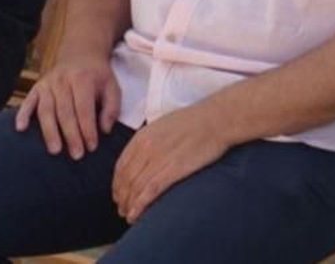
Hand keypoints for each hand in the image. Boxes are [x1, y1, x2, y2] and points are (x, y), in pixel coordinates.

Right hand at [14, 50, 121, 159]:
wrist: (81, 53)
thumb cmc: (97, 75)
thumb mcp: (112, 87)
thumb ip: (111, 108)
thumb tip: (104, 130)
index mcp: (83, 79)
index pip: (84, 109)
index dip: (88, 129)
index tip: (92, 147)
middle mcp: (63, 81)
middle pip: (65, 112)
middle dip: (71, 135)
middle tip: (76, 154)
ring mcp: (47, 84)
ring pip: (46, 110)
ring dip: (50, 132)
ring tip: (55, 150)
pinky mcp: (36, 87)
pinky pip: (27, 102)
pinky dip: (22, 114)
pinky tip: (20, 129)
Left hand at [109, 104, 230, 221]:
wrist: (218, 119)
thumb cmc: (197, 121)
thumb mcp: (164, 125)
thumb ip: (150, 140)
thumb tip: (144, 156)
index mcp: (142, 137)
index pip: (120, 166)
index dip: (117, 184)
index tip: (119, 194)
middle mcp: (145, 149)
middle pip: (125, 180)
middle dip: (121, 197)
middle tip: (122, 209)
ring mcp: (158, 159)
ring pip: (135, 188)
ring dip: (129, 205)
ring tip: (129, 215)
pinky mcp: (173, 170)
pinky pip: (149, 192)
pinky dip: (139, 206)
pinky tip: (135, 215)